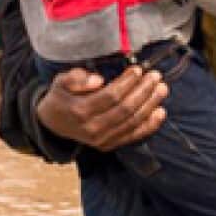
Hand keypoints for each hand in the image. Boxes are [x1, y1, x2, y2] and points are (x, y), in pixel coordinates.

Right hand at [36, 65, 167, 151]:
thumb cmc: (61, 97)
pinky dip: (149, 125)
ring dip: (150, 105)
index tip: (138, 70)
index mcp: (80, 110)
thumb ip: (76, 78)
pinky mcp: (109, 145)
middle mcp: (92, 128)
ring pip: (132, 122)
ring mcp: (102, 140)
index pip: (111, 96)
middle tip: (155, 76)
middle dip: (143, 91)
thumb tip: (97, 80)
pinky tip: (160, 112)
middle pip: (125, 109)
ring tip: (161, 89)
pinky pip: (133, 136)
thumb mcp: (60, 82)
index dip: (127, 83)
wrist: (53, 123)